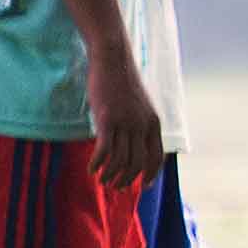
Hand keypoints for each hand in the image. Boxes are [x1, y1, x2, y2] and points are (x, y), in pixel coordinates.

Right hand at [85, 46, 162, 187]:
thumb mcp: (138, 105)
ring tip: (102, 181)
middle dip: (127, 180)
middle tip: (115, 187)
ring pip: (121, 161)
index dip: (151, 175)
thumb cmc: (122, 83)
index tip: (144, 187)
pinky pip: (104, 151)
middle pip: (137, 164)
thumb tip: (134, 143)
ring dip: (111, 176)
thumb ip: (139, 124)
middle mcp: (142, 125)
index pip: (156, 157)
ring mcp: (125, 123)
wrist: (113, 60)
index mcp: (153, 122)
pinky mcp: (107, 119)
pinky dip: (98, 164)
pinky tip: (91, 169)